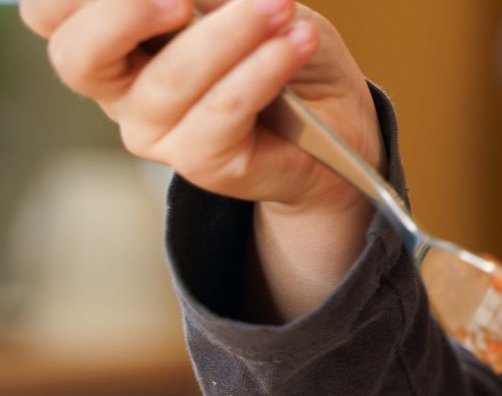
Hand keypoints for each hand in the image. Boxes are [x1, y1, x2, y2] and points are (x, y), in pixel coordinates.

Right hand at [19, 0, 382, 215]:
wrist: (337, 118)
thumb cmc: (279, 47)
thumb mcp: (239, 1)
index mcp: (116, 40)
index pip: (51, 13)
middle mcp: (121, 89)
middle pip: (77, 55)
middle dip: (122, 14)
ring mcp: (156, 132)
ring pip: (170, 80)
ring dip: (230, 34)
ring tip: (279, 7)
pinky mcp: (201, 162)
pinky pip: (222, 111)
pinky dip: (262, 69)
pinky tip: (295, 43)